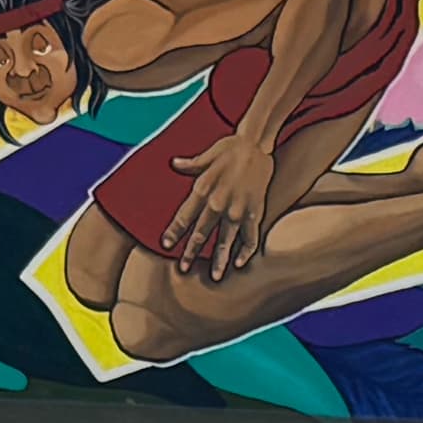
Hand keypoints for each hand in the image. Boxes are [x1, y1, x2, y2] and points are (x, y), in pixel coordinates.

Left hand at [162, 133, 276, 281]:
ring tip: (215, 277)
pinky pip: (249, 239)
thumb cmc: (230, 147)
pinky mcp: (254, 213)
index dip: (174, 232)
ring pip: (225, 242)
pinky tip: (240, 263)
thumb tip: (174, 163)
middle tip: (184, 269)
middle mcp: (218, 204)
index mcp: (203, 189)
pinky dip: (245, 253)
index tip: (165, 244)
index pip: (184, 216)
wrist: (256, 145)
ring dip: (219, 261)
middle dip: (191, 253)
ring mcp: (237, 211)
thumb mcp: (207, 155)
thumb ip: (190, 164)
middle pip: (201, 234)